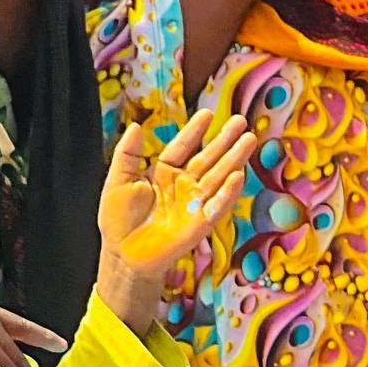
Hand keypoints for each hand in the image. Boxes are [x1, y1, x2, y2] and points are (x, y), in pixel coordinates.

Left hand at [95, 108, 250, 325]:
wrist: (123, 253)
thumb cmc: (118, 219)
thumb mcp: (118, 180)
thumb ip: (127, 154)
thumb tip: (136, 126)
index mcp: (164, 173)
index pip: (183, 147)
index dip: (195, 131)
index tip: (208, 113)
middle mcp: (184, 186)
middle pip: (208, 159)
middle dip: (225, 140)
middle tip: (241, 122)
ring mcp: (194, 204)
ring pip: (218, 177)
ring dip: (235, 159)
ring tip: (249, 140)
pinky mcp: (200, 224)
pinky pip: (217, 206)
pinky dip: (228, 193)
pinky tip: (239, 177)